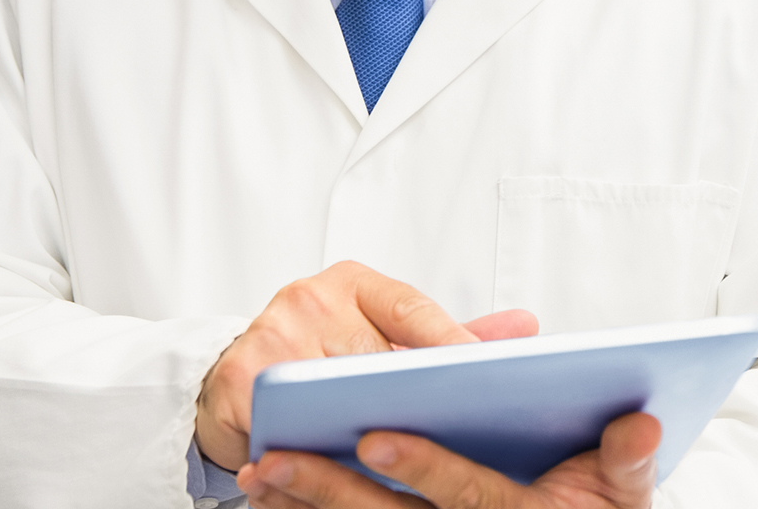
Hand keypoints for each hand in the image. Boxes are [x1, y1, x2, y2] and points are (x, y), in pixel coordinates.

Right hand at [195, 260, 537, 471]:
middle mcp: (307, 299)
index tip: (487, 374)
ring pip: (333, 395)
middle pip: (374, 356)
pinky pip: (289, 428)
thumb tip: (527, 327)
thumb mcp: (381, 333)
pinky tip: (346, 474)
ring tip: (410, 459)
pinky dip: (317, 455)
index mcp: (349, 283)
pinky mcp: (237, 383)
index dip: (451, 343)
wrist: (231, 374)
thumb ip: (446, 336)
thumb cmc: (319, 352)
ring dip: (369, 430)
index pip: (411, 309)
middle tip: (461, 429)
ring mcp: (269, 338)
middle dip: (414, 397)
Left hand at [238, 411, 661, 508]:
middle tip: (279, 457)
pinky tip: (273, 495)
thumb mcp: (627, 495)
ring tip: (259, 471)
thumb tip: (641, 421)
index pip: (469, 497)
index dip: (425, 468)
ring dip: (308, 506)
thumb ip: (629, 461)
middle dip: (334, 491)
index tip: (378, 434)